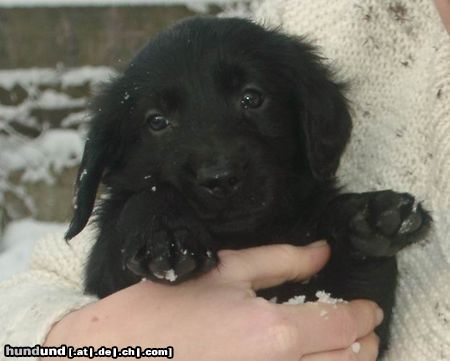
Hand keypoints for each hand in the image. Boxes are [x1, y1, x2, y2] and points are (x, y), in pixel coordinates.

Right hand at [44, 241, 381, 360]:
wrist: (120, 351)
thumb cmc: (166, 308)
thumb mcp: (227, 269)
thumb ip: (282, 260)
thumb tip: (319, 252)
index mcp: (272, 331)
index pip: (342, 325)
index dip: (364, 314)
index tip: (369, 308)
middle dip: (362, 341)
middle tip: (359, 324)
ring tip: (338, 344)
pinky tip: (303, 357)